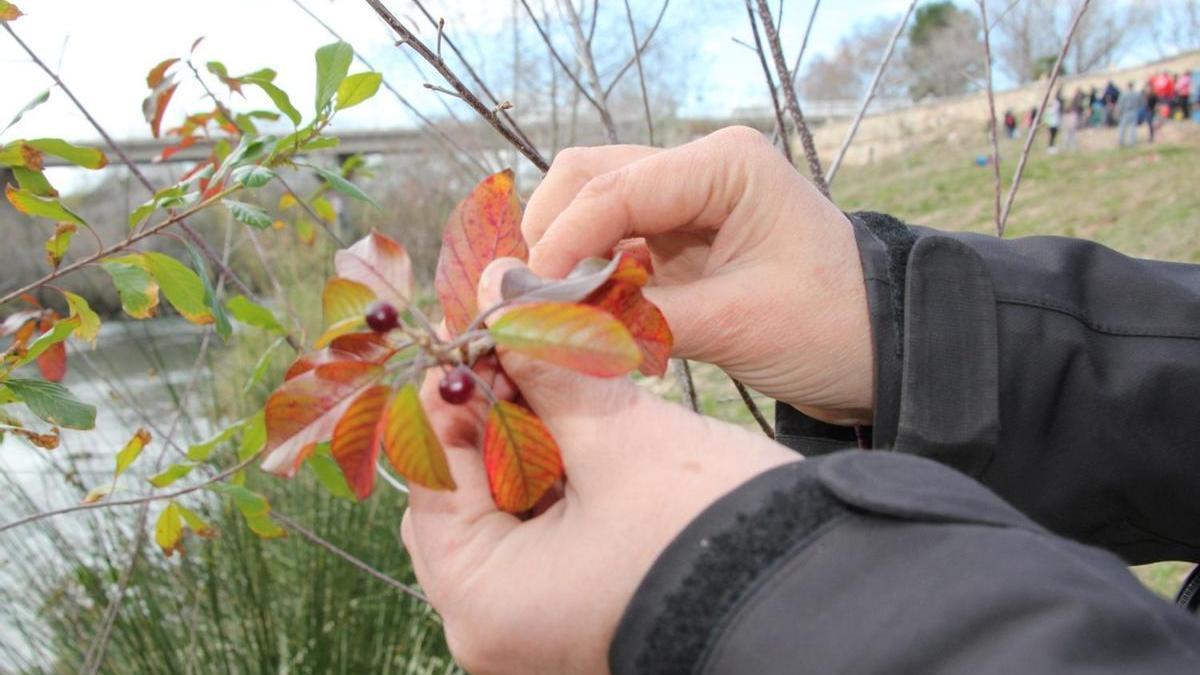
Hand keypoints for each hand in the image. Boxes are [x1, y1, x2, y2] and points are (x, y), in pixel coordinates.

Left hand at [400, 259, 798, 673]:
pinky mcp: (576, 613)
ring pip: (505, 512)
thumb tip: (504, 288)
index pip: (430, 472)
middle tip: (532, 352)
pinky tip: (589, 433)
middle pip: (463, 494)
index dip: (456, 392)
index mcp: (483, 600)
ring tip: (565, 384)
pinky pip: (542, 537)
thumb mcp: (622, 440)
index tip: (490, 334)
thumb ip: (549, 364)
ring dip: (531, 443)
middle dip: (498, 417)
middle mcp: (494, 626)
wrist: (821, 604)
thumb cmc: (717, 533)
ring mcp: (537, 625)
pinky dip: (560, 481)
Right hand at [522, 126, 873, 424]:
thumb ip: (636, 319)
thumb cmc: (830, 327)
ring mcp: (688, 202)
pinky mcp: (682, 240)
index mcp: (723, 164)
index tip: (525, 302)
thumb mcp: (733, 324)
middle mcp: (699, 168)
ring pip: (592, 208)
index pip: (611, 190)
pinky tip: (582, 314)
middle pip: (587, 180)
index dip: (559, 244)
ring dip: (564, 255)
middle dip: (549, 237)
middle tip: (527, 303)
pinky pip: (613, 245)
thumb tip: (546, 326)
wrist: (885, 350)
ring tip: (549, 312)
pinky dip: (588, 275)